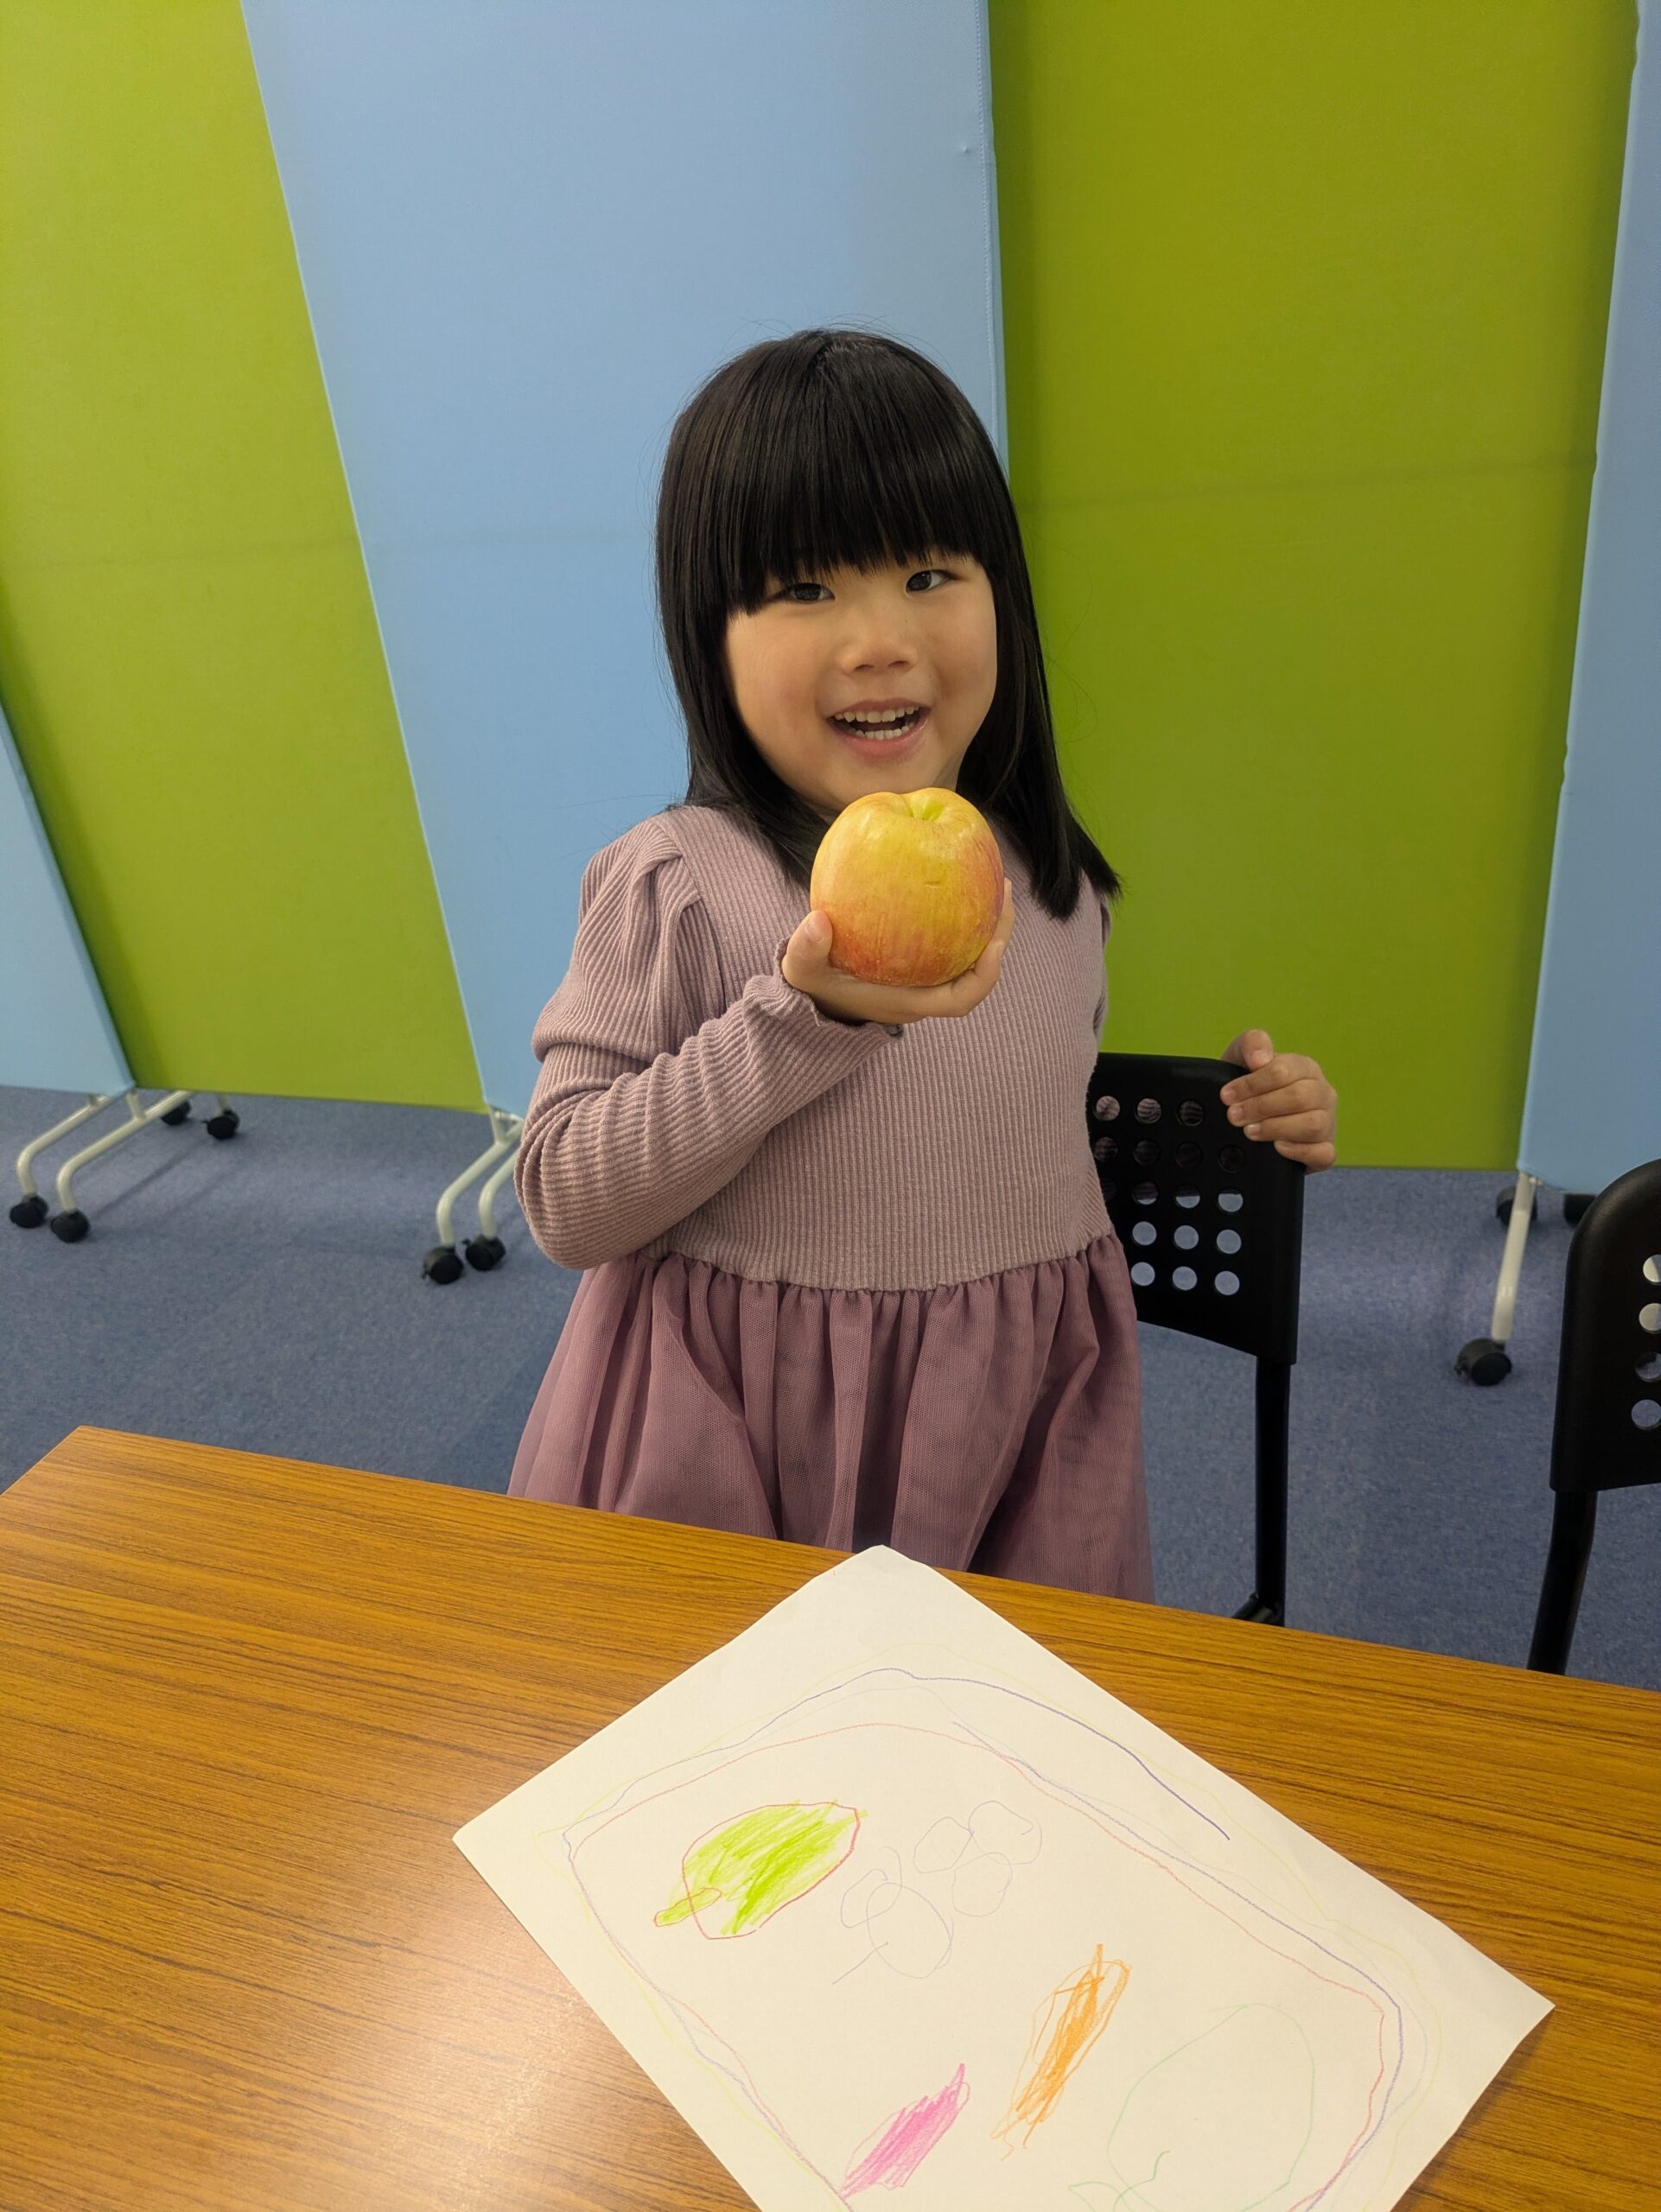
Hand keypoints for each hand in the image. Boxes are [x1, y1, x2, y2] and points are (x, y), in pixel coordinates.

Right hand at [782, 879, 1015, 1025]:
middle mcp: (928, 989)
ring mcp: (929, 972)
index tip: (992, 945)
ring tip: (995, 877)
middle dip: (997, 933)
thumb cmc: (817, 984)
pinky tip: (959, 872)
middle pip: (978, 968)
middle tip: (1002, 889)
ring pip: (971, 949)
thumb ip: (805, 949)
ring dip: (986, 917)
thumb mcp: (803, 970)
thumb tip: (817, 920)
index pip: (961, 999)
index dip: (983, 975)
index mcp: (912, 1000)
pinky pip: (953, 933)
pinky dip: (962, 908)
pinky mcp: (923, 955)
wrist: (817, 989)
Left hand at [1218, 1030, 1337, 1169]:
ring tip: (1250, 1131)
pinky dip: (1299, 1151)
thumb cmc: (1252, 1087)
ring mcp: (1327, 1122)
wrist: (1250, 1117)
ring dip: (1276, 1128)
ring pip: (1313, 1125)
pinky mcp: (1325, 1149)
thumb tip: (1260, 1058)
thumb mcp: (1242, 1057)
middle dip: (1260, 1107)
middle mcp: (1322, 1093)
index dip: (1252, 1084)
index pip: (1284, 1071)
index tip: (1228, 1095)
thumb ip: (1251, 1044)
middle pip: (1299, 1097)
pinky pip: (1324, 1153)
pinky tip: (1277, 1147)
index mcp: (1305, 1068)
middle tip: (1234, 1116)